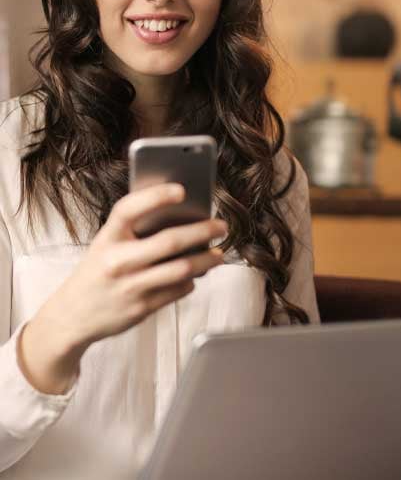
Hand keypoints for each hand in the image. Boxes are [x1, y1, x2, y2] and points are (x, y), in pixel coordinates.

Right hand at [19, 183, 225, 392]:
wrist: (72, 316)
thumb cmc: (98, 270)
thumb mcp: (106, 244)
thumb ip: (135, 230)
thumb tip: (181, 215)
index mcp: (107, 238)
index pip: (130, 209)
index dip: (156, 196)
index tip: (182, 189)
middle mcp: (118, 261)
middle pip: (169, 241)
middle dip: (202, 231)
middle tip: (221, 226)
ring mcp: (130, 287)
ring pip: (181, 269)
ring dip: (206, 260)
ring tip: (219, 254)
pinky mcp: (141, 308)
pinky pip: (177, 290)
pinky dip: (191, 281)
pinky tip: (196, 275)